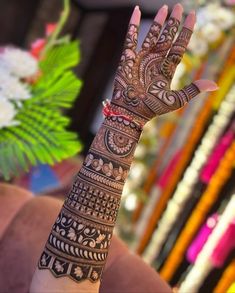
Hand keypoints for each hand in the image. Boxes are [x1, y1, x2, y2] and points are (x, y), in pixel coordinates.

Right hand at [111, 4, 217, 123]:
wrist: (131, 112)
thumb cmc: (152, 108)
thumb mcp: (175, 100)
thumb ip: (193, 90)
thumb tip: (214, 85)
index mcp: (166, 69)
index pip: (178, 46)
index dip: (186, 32)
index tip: (192, 16)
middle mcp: (155, 61)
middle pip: (167, 38)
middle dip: (173, 24)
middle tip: (179, 7)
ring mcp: (141, 59)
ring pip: (151, 36)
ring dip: (158, 22)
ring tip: (165, 9)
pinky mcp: (127, 59)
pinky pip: (130, 39)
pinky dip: (132, 26)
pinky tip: (136, 11)